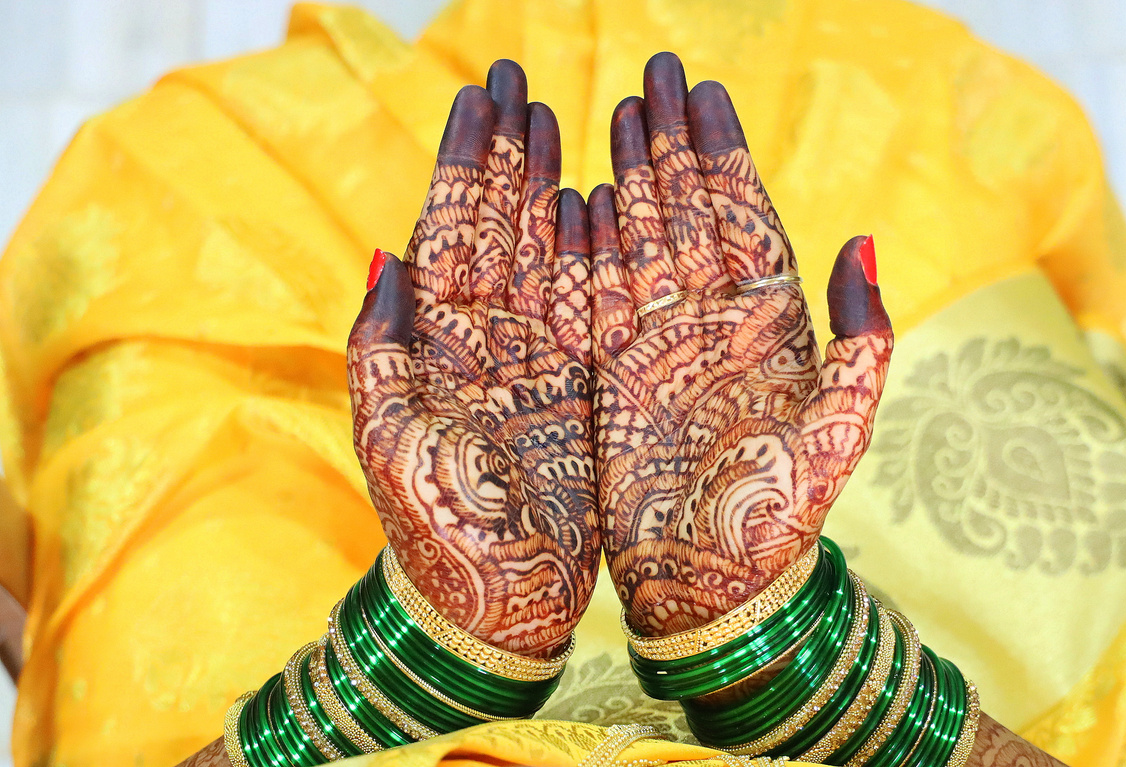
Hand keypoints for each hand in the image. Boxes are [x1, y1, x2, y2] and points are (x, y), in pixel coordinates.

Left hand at [347, 62, 597, 657]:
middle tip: (518, 78)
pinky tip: (597, 201)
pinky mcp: (575, 383)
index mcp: (435, 340)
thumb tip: (387, 252)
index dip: (468, 159)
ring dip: (550, 184)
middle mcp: (485, 336)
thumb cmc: (436, 530)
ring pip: (544, 251)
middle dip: (508, 150)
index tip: (481, 95)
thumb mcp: (390, 438)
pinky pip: (588, 303)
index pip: (453, 226)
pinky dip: (593, 252)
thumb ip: (382, 346)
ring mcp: (532, 355)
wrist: (495, 601)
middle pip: (499, 222)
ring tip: (562, 119)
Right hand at [589, 53, 892, 635]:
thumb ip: (858, 338)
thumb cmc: (777, 518)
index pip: (742, 216)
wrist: (711, 586)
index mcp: (770, 327)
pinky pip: (598, 298)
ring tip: (614, 116)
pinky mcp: (616, 375)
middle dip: (670, 143)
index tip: (700, 90)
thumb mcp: (837, 431)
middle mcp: (712, 326)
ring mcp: (660, 346)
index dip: (720, 152)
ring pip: (641, 243)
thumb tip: (866, 241)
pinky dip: (587, 248)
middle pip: (687, 213)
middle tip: (651, 74)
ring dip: (629, 178)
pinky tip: (578, 198)